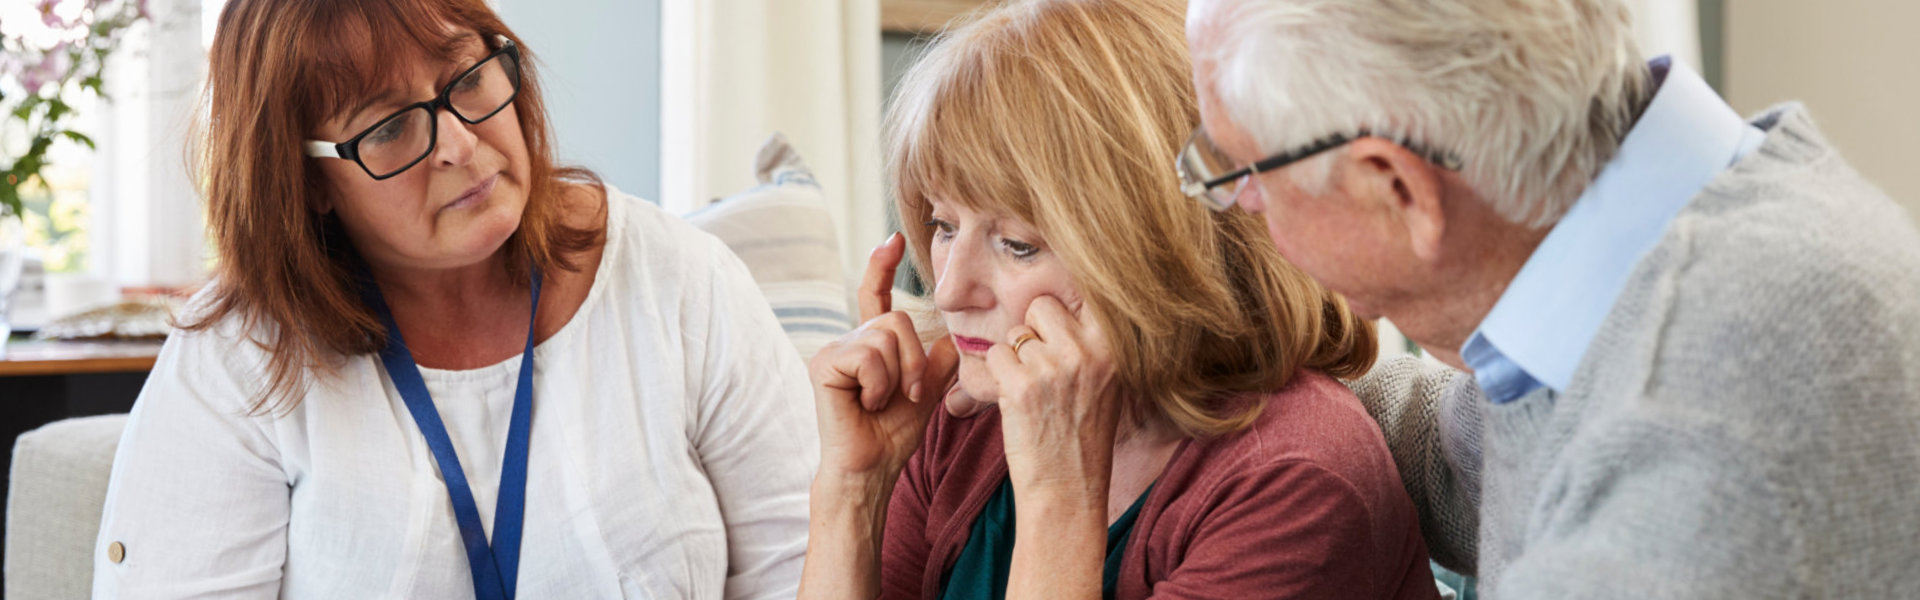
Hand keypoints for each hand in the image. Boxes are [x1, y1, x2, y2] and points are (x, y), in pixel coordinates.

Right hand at [809, 233, 959, 481]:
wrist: (871, 468)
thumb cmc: (893, 434)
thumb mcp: (927, 390)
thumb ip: (938, 360)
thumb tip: (953, 333)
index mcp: (871, 344)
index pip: (875, 296)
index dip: (882, 266)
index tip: (895, 238)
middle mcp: (849, 340)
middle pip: (895, 319)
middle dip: (914, 361)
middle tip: (908, 394)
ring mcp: (833, 350)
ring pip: (885, 336)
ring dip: (899, 376)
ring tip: (882, 402)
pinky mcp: (825, 363)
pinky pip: (870, 355)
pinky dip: (880, 384)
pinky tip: (868, 404)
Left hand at [986, 296, 1119, 500]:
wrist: (1068, 489)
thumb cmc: (1083, 438)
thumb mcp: (1107, 384)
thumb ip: (1090, 344)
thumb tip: (1056, 303)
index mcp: (1112, 348)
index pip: (1082, 295)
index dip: (1062, 314)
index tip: (1058, 330)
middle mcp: (1085, 352)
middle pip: (1042, 306)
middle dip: (1034, 331)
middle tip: (1042, 369)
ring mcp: (1052, 367)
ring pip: (1014, 333)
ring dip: (1015, 359)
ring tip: (1033, 393)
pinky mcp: (1019, 386)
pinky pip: (995, 356)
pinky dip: (997, 377)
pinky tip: (1016, 402)